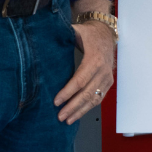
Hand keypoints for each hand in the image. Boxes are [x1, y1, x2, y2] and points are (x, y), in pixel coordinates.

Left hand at [54, 5, 114, 124]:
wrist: (106, 34)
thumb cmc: (89, 34)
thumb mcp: (77, 31)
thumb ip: (62, 35)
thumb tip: (43, 37)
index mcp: (95, 59)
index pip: (80, 80)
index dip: (68, 92)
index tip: (56, 101)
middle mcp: (103, 71)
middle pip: (88, 93)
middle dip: (73, 106)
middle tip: (60, 116)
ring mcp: (107, 78)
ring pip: (94, 99)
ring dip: (81, 111)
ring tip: (68, 120)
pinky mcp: (108, 82)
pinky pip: (99, 98)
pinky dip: (88, 108)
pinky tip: (78, 114)